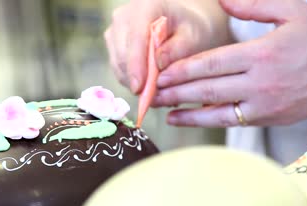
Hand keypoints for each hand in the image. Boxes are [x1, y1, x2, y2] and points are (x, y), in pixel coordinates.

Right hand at [104, 0, 231, 93]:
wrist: (182, 23)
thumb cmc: (190, 27)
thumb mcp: (194, 36)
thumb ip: (178, 49)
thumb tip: (158, 65)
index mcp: (145, 7)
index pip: (135, 39)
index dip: (136, 66)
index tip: (140, 88)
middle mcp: (123, 17)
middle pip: (123, 56)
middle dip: (138, 79)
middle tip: (158, 96)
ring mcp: (114, 31)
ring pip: (118, 66)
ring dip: (136, 82)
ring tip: (159, 89)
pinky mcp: (112, 46)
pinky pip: (118, 70)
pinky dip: (133, 81)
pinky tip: (150, 82)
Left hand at [154, 0, 306, 126]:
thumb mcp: (291, 11)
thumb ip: (254, 4)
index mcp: (262, 53)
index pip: (212, 63)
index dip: (183, 70)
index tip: (161, 72)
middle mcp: (260, 82)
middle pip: (208, 88)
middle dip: (175, 91)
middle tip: (151, 92)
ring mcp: (263, 104)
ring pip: (215, 110)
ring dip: (185, 111)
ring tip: (161, 110)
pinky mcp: (267, 118)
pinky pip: (230, 121)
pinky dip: (205, 120)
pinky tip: (185, 119)